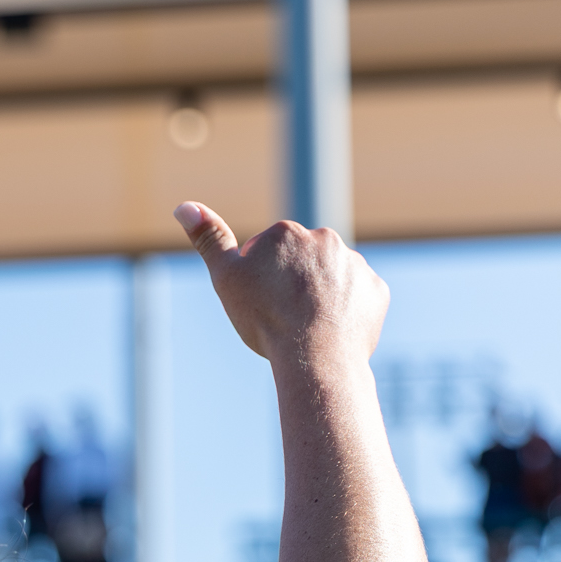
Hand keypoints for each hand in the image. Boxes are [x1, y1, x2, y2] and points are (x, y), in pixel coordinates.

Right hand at [175, 202, 388, 366]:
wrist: (314, 357)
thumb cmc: (265, 319)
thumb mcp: (226, 278)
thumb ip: (209, 239)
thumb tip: (183, 205)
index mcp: (286, 232)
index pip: (266, 252)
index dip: (258, 281)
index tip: (259, 302)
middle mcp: (326, 239)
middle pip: (301, 262)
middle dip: (292, 283)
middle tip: (283, 316)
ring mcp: (355, 265)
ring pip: (331, 278)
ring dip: (321, 296)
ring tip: (308, 327)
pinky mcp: (377, 291)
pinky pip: (358, 298)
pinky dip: (347, 311)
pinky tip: (332, 330)